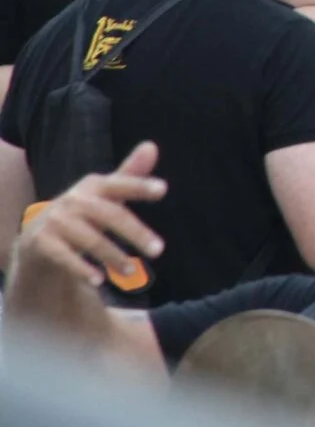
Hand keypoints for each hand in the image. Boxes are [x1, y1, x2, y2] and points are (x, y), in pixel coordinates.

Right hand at [10, 143, 165, 288]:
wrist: (38, 236)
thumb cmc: (84, 212)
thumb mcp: (106, 194)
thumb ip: (130, 175)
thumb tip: (152, 145)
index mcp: (94, 185)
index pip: (120, 184)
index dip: (140, 185)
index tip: (163, 189)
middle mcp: (74, 200)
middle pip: (111, 216)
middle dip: (136, 233)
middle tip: (159, 250)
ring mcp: (56, 221)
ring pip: (91, 240)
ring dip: (114, 257)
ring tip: (131, 272)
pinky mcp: (41, 242)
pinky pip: (65, 258)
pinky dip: (83, 270)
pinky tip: (99, 281)